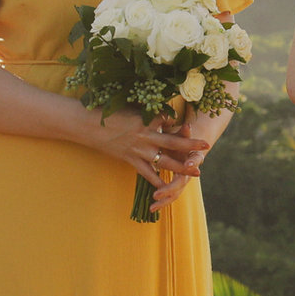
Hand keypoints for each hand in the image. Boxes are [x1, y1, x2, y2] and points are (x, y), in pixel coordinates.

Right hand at [77, 106, 205, 190]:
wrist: (87, 125)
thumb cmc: (108, 112)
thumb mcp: (131, 107)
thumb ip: (148, 110)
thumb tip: (163, 111)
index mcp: (146, 119)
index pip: (170, 120)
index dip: (180, 123)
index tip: (192, 125)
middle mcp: (145, 135)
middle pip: (174, 141)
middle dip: (191, 144)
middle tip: (207, 146)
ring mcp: (138, 150)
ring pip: (164, 160)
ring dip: (181, 166)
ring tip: (196, 171)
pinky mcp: (130, 160)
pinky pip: (147, 173)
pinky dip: (157, 181)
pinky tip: (167, 188)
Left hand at [147, 108, 233, 208]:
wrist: (190, 149)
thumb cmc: (182, 139)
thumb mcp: (182, 135)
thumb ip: (184, 133)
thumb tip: (187, 125)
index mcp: (193, 159)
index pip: (194, 163)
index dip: (191, 165)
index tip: (187, 166)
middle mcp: (189, 173)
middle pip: (181, 184)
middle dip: (168, 189)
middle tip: (156, 194)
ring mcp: (183, 181)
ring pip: (175, 194)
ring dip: (164, 201)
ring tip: (152, 206)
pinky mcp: (176, 187)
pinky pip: (169, 197)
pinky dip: (162, 202)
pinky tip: (151, 209)